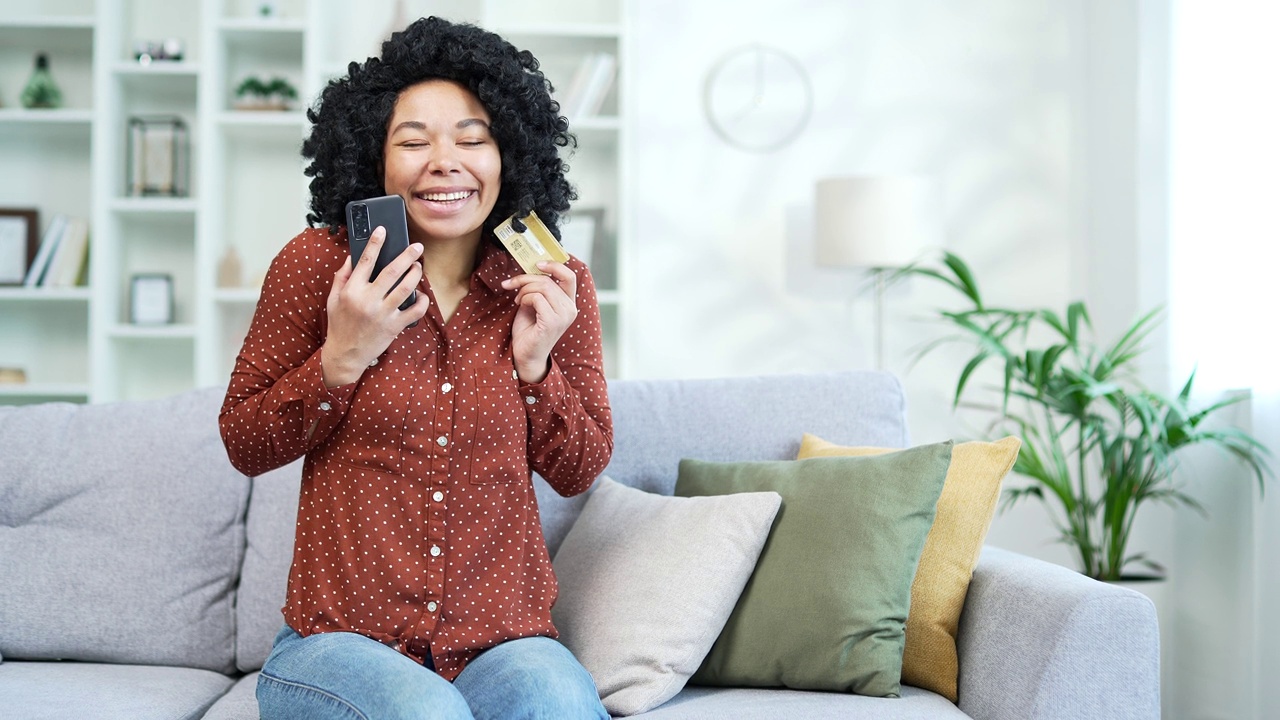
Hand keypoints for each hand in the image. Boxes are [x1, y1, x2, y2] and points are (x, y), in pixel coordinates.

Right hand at [321, 226, 430, 386]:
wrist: (346, 355)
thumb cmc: (340, 325)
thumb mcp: (334, 299)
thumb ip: (342, 276)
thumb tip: (352, 256)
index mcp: (352, 291)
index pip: (365, 261)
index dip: (375, 243)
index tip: (383, 230)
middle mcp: (368, 300)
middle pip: (391, 272)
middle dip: (406, 256)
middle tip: (417, 246)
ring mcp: (382, 314)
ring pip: (406, 288)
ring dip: (415, 274)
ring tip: (418, 266)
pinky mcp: (394, 326)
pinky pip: (414, 311)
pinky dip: (422, 301)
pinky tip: (422, 295)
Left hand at [501, 261, 577, 382]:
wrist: (525, 355)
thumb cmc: (529, 330)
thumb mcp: (534, 303)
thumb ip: (538, 288)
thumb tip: (530, 268)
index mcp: (568, 303)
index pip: (569, 276)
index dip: (553, 265)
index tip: (536, 264)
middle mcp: (570, 309)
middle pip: (549, 280)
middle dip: (526, 279)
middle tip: (512, 285)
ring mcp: (563, 316)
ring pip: (542, 286)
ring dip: (524, 289)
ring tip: (517, 299)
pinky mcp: (552, 322)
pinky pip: (537, 298)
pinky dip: (524, 298)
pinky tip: (520, 306)